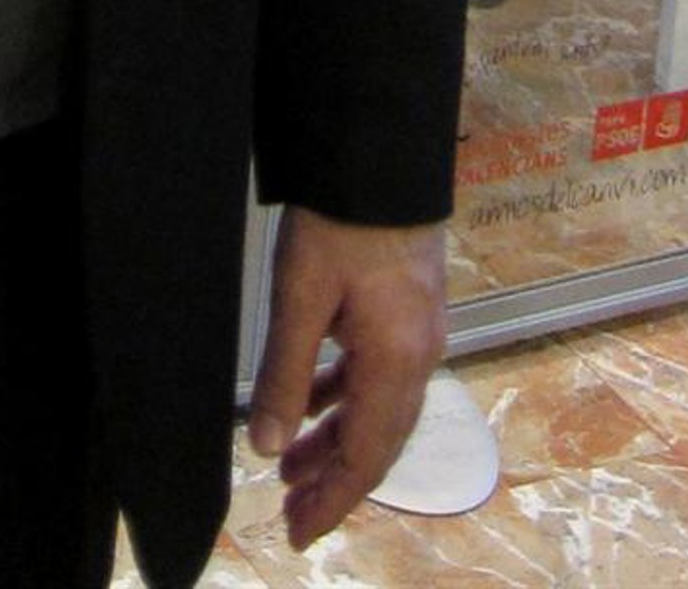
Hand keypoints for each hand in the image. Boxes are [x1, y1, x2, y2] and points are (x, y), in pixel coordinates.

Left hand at [246, 206, 446, 552]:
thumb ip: (286, 375)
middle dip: (334, 481)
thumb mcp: (301, 296)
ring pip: (378, 409)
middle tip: (292, 513)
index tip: (300, 533)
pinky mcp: (409, 310)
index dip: (333, 502)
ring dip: (337, 439)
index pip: (366, 457)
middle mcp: (419, 356)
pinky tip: (315, 401)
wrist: (380, 154)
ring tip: (293, 465)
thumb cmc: (343, 218)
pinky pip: (379, 374)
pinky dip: (346, 397)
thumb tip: (268, 446)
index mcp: (397, 361)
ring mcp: (418, 333)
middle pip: (378, 442)